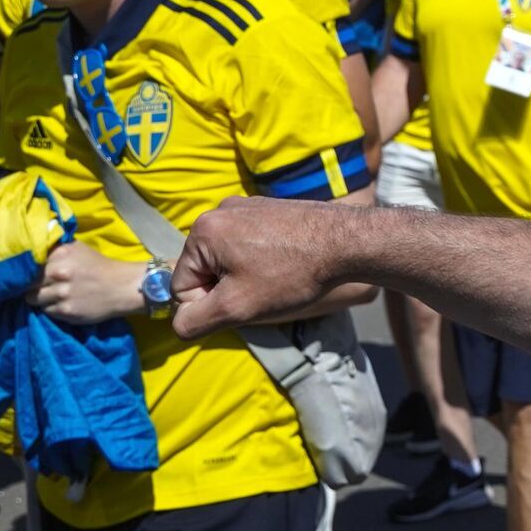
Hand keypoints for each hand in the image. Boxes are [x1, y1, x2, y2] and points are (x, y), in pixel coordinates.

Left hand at [29, 242, 144, 325]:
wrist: (122, 287)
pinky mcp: (66, 311)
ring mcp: (62, 293)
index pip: (28, 264)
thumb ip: (54, 248)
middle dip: (31, 285)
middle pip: (27, 283)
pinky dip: (52, 308)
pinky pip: (46, 311)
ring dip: (40, 298)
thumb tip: (30, 247)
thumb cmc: (98, 266)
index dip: (27, 270)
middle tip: (41, 286)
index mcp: (61, 253)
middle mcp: (59, 272)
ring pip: (33, 299)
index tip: (29, 273)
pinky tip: (63, 303)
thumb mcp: (78, 249)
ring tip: (52, 296)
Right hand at [171, 196, 348, 338]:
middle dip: (229, 290)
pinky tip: (288, 267)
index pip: (183, 287)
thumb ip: (195, 320)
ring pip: (229, 261)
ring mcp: (248, 207)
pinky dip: (264, 262)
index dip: (211, 306)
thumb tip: (180, 323)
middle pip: (206, 271)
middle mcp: (221, 211)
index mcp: (203, 230)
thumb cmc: (292, 274)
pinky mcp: (270, 210)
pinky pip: (250, 246)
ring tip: (279, 278)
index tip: (246, 300)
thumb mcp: (236, 307)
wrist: (349, 242)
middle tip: (265, 290)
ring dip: (247, 278)